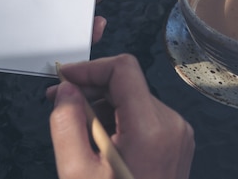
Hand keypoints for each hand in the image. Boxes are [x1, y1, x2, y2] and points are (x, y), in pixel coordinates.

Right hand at [47, 54, 194, 178]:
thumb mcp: (76, 172)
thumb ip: (66, 123)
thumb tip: (66, 90)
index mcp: (150, 129)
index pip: (123, 69)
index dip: (89, 68)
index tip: (65, 79)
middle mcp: (171, 125)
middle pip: (127, 83)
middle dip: (91, 89)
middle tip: (60, 102)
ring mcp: (177, 134)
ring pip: (133, 98)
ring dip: (102, 106)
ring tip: (78, 129)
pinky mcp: (175, 142)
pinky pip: (142, 115)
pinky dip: (117, 119)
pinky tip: (99, 139)